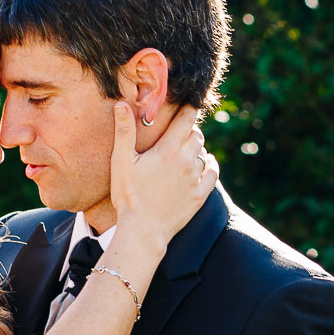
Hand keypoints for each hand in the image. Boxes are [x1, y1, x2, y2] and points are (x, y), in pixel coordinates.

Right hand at [110, 100, 216, 249]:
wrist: (143, 230)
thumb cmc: (129, 196)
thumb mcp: (121, 162)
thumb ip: (124, 131)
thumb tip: (122, 104)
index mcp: (168, 150)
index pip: (186, 119)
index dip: (188, 109)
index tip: (187, 104)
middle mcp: (186, 161)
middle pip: (197, 135)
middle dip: (189, 130)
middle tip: (179, 132)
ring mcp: (195, 179)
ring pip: (203, 153)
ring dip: (196, 149)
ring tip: (185, 151)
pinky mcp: (200, 195)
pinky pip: (212, 173)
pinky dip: (209, 165)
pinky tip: (203, 164)